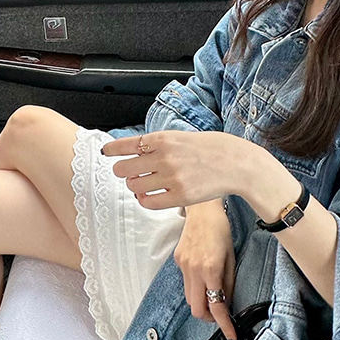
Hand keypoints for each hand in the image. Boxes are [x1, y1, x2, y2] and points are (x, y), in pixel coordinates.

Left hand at [101, 130, 251, 208]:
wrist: (234, 162)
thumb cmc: (206, 148)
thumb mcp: (179, 137)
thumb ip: (156, 144)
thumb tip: (131, 151)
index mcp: (163, 139)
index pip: (127, 145)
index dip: (112, 150)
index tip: (106, 153)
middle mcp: (164, 158)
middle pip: (124, 169)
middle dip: (122, 171)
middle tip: (127, 172)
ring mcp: (171, 178)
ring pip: (134, 186)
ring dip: (134, 186)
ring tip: (143, 183)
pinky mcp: (180, 197)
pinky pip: (148, 202)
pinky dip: (144, 200)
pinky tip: (149, 195)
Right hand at [174, 204, 236, 339]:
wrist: (201, 209)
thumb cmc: (220, 229)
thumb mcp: (231, 258)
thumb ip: (228, 284)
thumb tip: (227, 304)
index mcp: (210, 269)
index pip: (216, 307)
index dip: (224, 325)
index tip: (231, 335)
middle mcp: (193, 270)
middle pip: (196, 309)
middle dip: (209, 317)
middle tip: (220, 314)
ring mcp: (182, 265)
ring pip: (189, 298)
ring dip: (201, 303)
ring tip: (213, 295)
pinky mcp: (177, 261)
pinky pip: (185, 283)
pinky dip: (195, 287)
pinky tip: (203, 276)